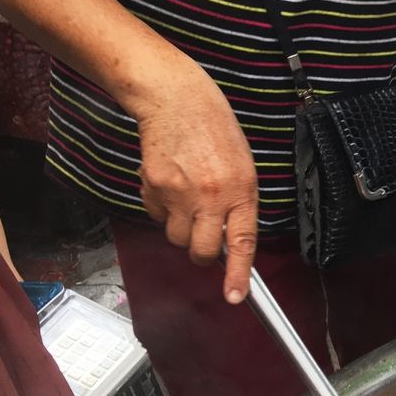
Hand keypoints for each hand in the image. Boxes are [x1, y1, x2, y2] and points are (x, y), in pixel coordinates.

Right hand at [132, 64, 257, 302]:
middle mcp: (210, 196)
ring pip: (175, 237)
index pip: (241, 243)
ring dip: (180, 229)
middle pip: (201, 251)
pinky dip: (161, 209)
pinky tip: (170, 185)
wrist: (177, 100)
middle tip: (203, 239)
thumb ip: (238, 207)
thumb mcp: (243, 170)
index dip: (236, 274)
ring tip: (186, 200)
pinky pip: (155, 215)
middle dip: (202, 254)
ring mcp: (179, 192)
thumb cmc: (216, 133)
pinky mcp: (153, 185)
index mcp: (241, 192)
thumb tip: (230, 241)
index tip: (234, 296)